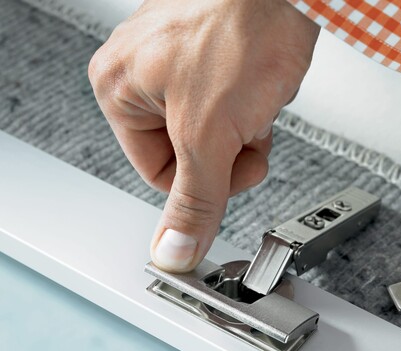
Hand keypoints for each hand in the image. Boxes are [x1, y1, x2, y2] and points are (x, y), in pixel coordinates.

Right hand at [89, 0, 318, 271]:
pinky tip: (262, 87)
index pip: (159, 174)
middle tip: (244, 131)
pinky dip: (253, 107)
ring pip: (215, 132)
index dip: (202, 183)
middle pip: (189, 154)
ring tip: (254, 101)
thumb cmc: (240, 30)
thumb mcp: (209, 134)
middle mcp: (143, 74)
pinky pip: (232, 105)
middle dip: (227, 151)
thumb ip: (196, 200)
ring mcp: (182, 61)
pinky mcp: (216, 56)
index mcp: (120, 90)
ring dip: (244, 129)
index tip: (229, 175)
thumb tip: (174, 252)